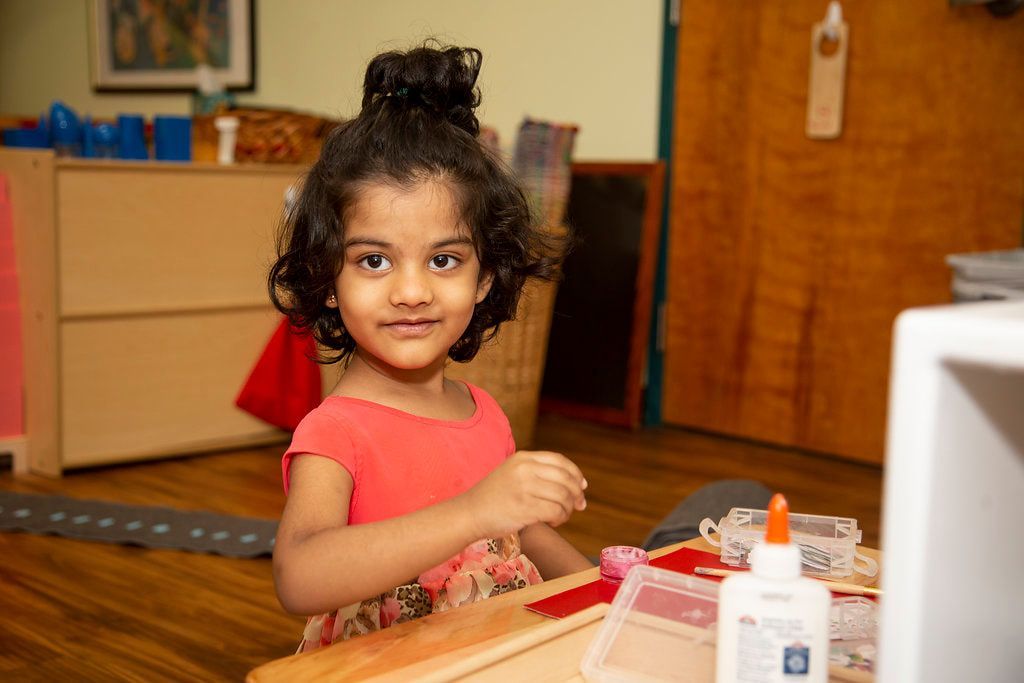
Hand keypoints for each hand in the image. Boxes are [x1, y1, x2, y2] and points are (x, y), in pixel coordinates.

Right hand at [462, 451, 587, 538]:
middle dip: (577, 493)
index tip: (582, 486)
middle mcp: (525, 469)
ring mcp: (524, 488)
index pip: (560, 461)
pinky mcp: (524, 507)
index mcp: (523, 458)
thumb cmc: (493, 497)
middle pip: (566, 478)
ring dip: (568, 509)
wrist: (469, 513)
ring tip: (560, 515)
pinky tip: (552, 522)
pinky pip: (555, 511)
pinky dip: (560, 518)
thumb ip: (537, 472)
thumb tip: (575, 483)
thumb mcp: (513, 473)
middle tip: (579, 505)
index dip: (576, 473)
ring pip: (563, 496)